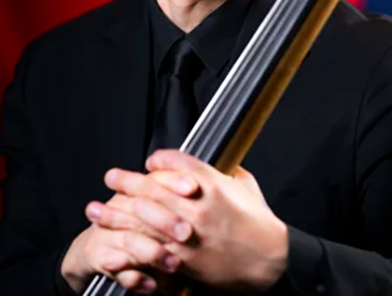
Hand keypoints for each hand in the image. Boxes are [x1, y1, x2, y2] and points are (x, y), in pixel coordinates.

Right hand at [61, 170, 198, 293]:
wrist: (95, 247)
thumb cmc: (134, 223)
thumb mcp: (152, 202)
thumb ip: (174, 190)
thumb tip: (203, 180)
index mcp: (137, 188)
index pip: (155, 177)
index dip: (174, 180)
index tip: (193, 187)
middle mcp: (120, 205)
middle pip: (142, 207)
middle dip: (166, 219)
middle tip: (187, 232)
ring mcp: (108, 232)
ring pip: (130, 239)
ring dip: (154, 252)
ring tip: (174, 263)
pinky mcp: (99, 257)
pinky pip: (116, 269)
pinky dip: (135, 278)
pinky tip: (152, 284)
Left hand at [93, 150, 288, 292]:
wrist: (268, 258)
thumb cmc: (260, 222)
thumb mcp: (246, 187)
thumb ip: (228, 174)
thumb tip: (217, 165)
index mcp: (213, 184)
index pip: (177, 162)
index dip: (160, 159)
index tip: (150, 160)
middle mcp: (196, 206)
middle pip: (152, 189)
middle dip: (127, 183)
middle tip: (111, 177)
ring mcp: (187, 234)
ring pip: (143, 221)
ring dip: (116, 215)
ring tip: (96, 210)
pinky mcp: (183, 260)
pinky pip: (148, 253)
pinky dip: (127, 250)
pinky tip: (111, 247)